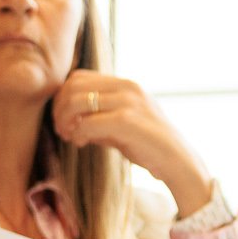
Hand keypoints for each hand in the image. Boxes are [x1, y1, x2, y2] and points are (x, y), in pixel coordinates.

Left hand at [50, 71, 212, 218]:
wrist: (177, 161)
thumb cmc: (148, 145)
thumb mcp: (121, 125)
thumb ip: (98, 117)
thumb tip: (69, 119)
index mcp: (125, 84)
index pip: (79, 77)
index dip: (63, 97)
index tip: (63, 120)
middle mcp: (127, 87)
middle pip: (74, 86)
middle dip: (59, 109)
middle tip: (62, 130)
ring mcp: (128, 101)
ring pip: (77, 101)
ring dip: (66, 121)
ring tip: (70, 137)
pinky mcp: (127, 120)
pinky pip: (88, 122)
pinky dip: (78, 133)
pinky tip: (82, 143)